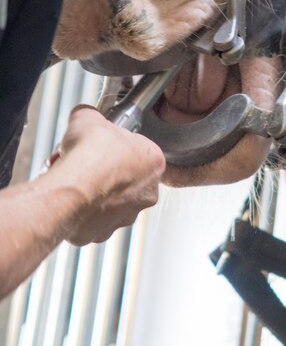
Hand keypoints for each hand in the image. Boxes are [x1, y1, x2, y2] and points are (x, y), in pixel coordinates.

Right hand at [47, 106, 164, 244]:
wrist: (71, 188)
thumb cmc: (89, 155)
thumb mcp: (88, 117)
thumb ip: (91, 115)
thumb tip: (85, 114)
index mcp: (154, 161)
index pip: (139, 150)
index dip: (116, 146)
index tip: (103, 145)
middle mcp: (147, 192)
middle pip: (127, 178)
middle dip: (107, 171)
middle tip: (87, 162)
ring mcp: (127, 215)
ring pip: (111, 201)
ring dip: (96, 192)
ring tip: (76, 180)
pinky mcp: (104, 232)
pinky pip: (93, 219)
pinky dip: (82, 210)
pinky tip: (72, 197)